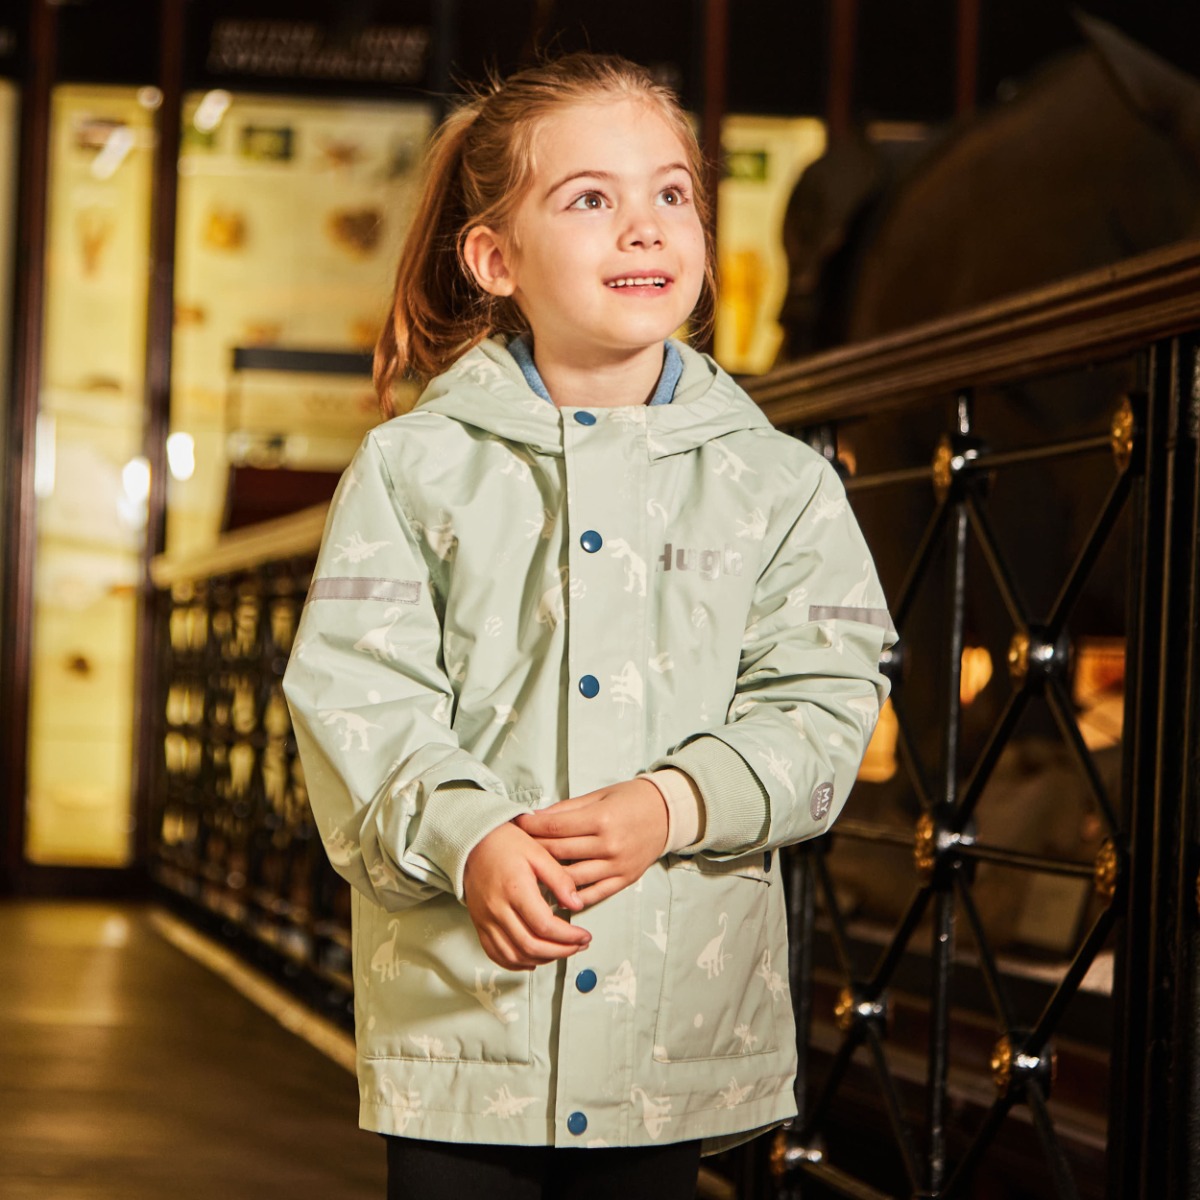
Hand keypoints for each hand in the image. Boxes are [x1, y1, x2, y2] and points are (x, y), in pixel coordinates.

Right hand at [463, 821, 589, 970]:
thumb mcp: (539, 853)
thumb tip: (577, 904)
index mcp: (515, 889)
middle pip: (531, 946)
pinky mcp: (479, 925)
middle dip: (560, 951)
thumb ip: (560, 879)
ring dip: (542, 959)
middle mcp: (497, 909)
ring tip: (561, 951)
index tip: (584, 936)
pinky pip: (496, 954)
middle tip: (578, 946)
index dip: (569, 937)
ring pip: (515, 955)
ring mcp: (486, 920)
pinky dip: (516, 963)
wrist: (473, 844)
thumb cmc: (506, 844)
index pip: (545, 926)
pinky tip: (533, 959)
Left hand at [515, 778, 668, 907]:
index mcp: (601, 819)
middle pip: (558, 852)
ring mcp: (616, 865)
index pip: (554, 827)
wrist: (668, 813)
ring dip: (547, 877)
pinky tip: (555, 895)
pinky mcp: (624, 880)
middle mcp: (608, 845)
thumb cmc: (631, 799)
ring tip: (529, 874)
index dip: (531, 827)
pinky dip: (572, 897)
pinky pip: (593, 894)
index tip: (515, 825)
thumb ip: (568, 809)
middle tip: (516, 848)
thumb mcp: (599, 795)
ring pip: (571, 878)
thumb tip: (536, 817)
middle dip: (533, 849)